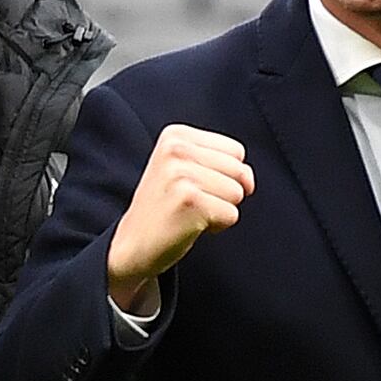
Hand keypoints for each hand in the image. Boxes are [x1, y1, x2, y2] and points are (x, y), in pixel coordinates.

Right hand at [105, 124, 254, 311]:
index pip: (236, 151)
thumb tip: (249, 179)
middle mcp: (177, 149)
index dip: (224, 175)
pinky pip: (231, 215)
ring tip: (190, 213)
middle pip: (240, 171)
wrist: (131, 245)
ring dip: (220, 210)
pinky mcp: (189, 201)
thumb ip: (217, 160)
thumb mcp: (182, 168)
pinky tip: (190, 225)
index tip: (195, 186)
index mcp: (176, 135)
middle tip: (192, 203)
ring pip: (237, 194)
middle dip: (224, 193)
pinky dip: (216, 226)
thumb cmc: (163, 209)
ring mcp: (182, 174)